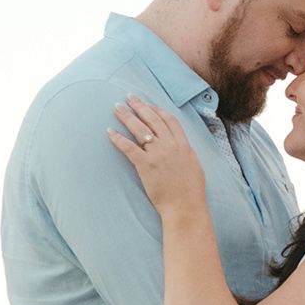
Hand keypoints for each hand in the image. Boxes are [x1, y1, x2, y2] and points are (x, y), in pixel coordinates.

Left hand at [108, 98, 206, 215]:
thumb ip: (185, 153)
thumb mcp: (194, 166)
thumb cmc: (191, 191)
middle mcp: (170, 145)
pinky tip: (110, 132)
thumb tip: (180, 146)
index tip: (148, 104)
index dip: (157, 109)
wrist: (185, 207)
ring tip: (117, 108)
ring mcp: (157, 154)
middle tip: (129, 98)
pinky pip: (129, 147)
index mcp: (183, 144)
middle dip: (139, 106)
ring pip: (139, 129)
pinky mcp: (145, 165)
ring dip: (127, 116)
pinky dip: (118, 138)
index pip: (169, 119)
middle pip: (152, 119)